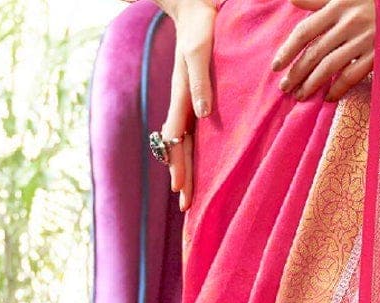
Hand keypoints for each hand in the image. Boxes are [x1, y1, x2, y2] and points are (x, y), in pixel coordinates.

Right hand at [158, 0, 216, 210]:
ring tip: (186, 193)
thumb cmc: (199, 26)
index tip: (181, 188)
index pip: (177, 138)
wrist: (195, 6)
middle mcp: (182, 102)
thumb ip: (199, 81)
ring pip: (183, 142)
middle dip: (181, 175)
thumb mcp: (199, 51)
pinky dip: (191, 151)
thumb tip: (202, 112)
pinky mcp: (197, 96)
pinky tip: (195, 163)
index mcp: (182, 95)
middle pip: (178, 147)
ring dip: (184, 168)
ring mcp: (188, 100)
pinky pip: (192, 130)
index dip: (179, 163)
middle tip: (185, 206)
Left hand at [271, 0, 373, 104]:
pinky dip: (339, 88)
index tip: (276, 66)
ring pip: (331, 67)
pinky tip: (328, 97)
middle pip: (315, 52)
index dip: (288, 50)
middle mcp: (348, 24)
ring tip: (301, 96)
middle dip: (297, 72)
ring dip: (313, 84)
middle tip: (285, 88)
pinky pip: (353, 76)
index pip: (305, 31)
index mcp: (337, 6)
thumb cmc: (370, 0)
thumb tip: (291, 0)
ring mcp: (363, 41)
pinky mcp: (377, 55)